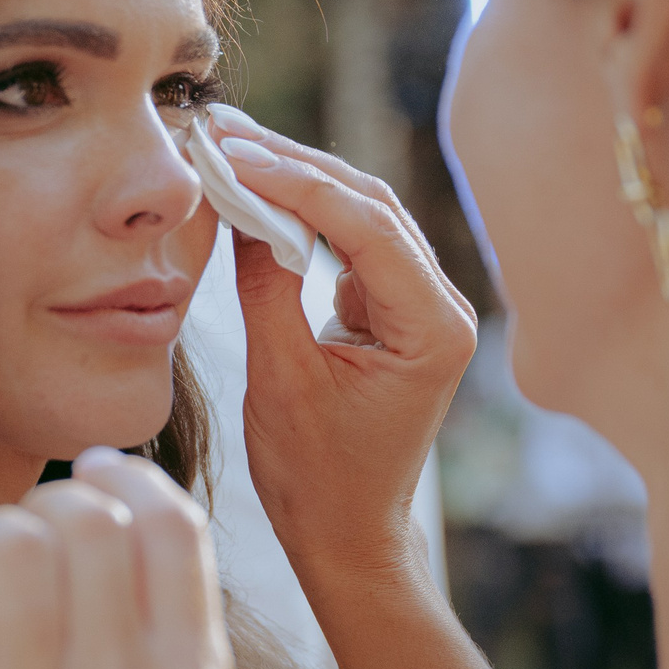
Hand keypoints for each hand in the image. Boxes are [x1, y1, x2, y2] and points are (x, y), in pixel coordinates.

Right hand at [207, 106, 478, 578]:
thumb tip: (243, 203)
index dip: (297, 182)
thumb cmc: (316, 479)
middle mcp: (442, 309)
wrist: (346, 536)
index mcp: (432, 329)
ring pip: (363, 217)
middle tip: (226, 132)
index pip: (367, 226)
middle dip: (296, 166)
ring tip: (233, 148)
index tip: (233, 153)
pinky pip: (352, 243)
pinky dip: (305, 215)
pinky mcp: (394, 311)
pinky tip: (257, 191)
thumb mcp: (279, 381)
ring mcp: (422, 308)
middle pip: (371, 207)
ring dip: (298, 182)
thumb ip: (265, 286)